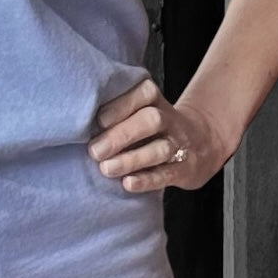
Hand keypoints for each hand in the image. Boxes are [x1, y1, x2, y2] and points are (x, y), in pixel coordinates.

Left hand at [87, 77, 233, 192]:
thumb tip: (76, 120)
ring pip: (160, 149)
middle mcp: (168, 118)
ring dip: (132, 159)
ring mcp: (179, 144)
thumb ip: (115, 110)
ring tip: (106, 169)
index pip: (141, 94)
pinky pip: (167, 174)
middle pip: (150, 121)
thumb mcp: (139, 108)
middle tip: (95, 150)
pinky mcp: (185, 169)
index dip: (120, 106)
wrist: (200, 142)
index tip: (97, 121)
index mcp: (153, 98)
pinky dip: (147, 179)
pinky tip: (128, 183)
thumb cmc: (152, 126)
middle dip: (122, 135)